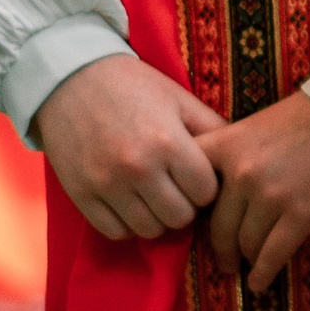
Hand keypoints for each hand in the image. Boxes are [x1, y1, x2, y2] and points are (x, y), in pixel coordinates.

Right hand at [37, 54, 225, 241]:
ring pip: (150, 231)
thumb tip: (239, 157)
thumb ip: (211, 129)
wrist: (70, 78)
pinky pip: (115, 232)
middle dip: (185, 206)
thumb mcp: (178, 99)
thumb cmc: (132, 86)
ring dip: (157, 218)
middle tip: (177, 189)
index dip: (206, 188)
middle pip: (180, 218)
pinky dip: (127, 224)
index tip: (197, 177)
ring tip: (154, 196)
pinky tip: (130, 203)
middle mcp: (138, 168)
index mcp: (168, 142)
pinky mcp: (81, 195)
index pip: (206, 193)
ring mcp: (107, 184)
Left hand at [205, 88, 309, 294]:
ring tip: (248, 266)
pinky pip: (272, 255)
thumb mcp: (254, 125)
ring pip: (245, 244)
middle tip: (225, 261)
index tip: (195, 225)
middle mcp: (242, 174)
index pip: (190, 185)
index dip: (188, 209)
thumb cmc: (308, 116)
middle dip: (221, 250)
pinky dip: (262, 275)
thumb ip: (231, 154)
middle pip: (217, 227)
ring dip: (246, 259)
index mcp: (227, 146)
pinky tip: (259, 283)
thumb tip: (216, 192)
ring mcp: (270, 197)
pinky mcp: (300, 216)